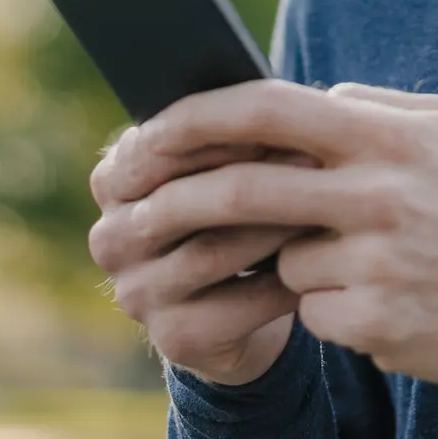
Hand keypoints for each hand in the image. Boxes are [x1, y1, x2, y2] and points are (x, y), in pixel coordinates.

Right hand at [88, 128, 318, 384]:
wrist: (250, 296)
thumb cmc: (249, 201)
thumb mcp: (235, 158)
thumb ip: (234, 126)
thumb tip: (278, 99)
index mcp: (115, 178)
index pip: (156, 146)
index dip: (221, 133)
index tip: (282, 117)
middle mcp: (112, 238)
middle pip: (182, 200)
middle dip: (255, 176)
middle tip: (318, 159)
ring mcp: (136, 293)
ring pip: (210, 252)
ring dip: (273, 227)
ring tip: (326, 204)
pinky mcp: (173, 339)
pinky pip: (233, 308)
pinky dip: (281, 283)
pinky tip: (321, 263)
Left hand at [117, 80, 437, 384]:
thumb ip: (374, 105)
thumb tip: (309, 98)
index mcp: (388, 136)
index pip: (272, 109)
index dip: (199, 115)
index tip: (152, 126)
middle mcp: (378, 194)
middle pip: (245, 190)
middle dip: (176, 200)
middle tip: (133, 211)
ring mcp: (374, 262)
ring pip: (282, 257)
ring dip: (292, 258)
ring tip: (354, 256)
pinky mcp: (372, 321)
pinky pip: (311, 309)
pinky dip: (327, 301)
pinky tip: (378, 293)